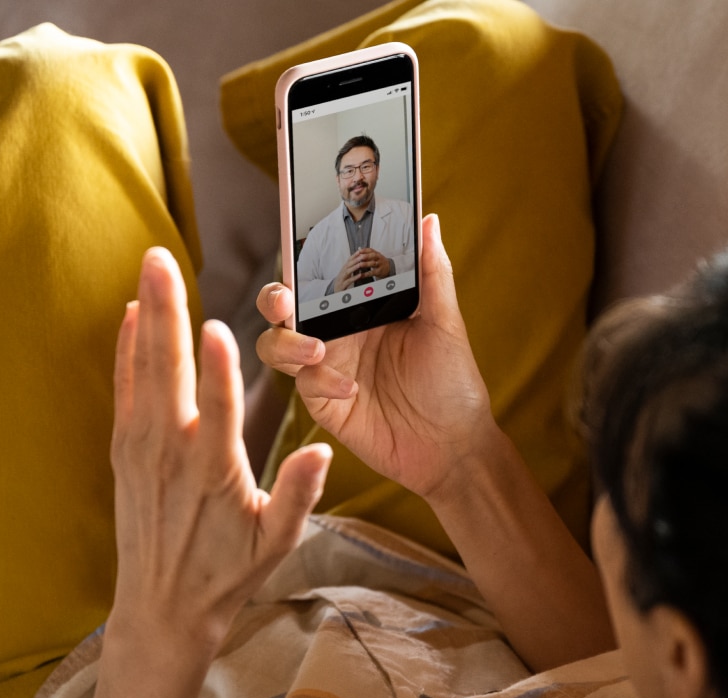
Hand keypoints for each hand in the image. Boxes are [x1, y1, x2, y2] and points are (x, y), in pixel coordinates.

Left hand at [109, 248, 331, 649]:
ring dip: (146, 314)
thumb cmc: (227, 573)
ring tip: (150, 266)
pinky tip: (131, 315)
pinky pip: (125, 388)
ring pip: (142, 369)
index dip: (216, 368)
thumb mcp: (276, 542)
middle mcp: (172, 452)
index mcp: (215, 472)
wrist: (161, 609)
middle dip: (166, 311)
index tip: (217, 326)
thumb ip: (299, 495)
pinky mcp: (124, 451)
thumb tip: (322, 448)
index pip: (217, 410)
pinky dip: (127, 349)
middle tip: (161, 259)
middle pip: (167, 370)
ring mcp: (142, 448)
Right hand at [256, 215, 496, 500]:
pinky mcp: (322, 401)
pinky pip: (302, 383)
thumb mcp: (445, 323)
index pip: (321, 271)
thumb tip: (429, 220)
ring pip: (276, 342)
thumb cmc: (453, 382)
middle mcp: (337, 330)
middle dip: (273, 296)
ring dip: (286, 340)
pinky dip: (320, 380)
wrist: (454, 446)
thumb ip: (432, 272)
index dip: (300, 254)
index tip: (293, 241)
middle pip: (283, 304)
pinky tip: (351, 388)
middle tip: (285, 298)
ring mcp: (325, 366)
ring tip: (317, 348)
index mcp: (362, 304)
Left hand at [359, 248, 393, 278]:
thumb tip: (358, 251)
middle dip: (365, 256)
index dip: (364, 250)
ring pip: (373, 263)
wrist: (388, 267)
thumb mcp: (374, 255)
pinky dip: (366, 274)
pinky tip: (361, 275)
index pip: (370, 250)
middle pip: (373, 255)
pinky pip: (372, 272)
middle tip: (358, 258)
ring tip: (358, 266)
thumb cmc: (378, 260)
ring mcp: (379, 264)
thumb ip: (366, 253)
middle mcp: (378, 257)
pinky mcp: (379, 271)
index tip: (358, 252)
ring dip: (365, 264)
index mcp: (376, 253)